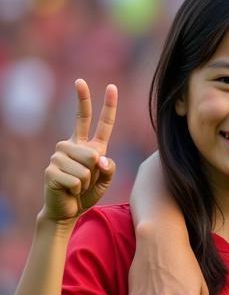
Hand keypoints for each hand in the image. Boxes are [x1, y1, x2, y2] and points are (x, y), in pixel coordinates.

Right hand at [41, 80, 116, 222]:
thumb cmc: (87, 192)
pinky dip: (78, 189)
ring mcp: (59, 156)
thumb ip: (109, 168)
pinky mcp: (51, 170)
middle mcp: (72, 145)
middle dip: (94, 170)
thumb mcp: (105, 180)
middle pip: (93, 153)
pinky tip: (69, 190)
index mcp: (88, 145)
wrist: (67, 209)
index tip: (112, 86)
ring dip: (86, 182)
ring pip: (86, 168)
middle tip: (86, 180)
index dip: (107, 105)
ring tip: (76, 185)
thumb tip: (99, 158)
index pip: (98, 121)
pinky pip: (76, 180)